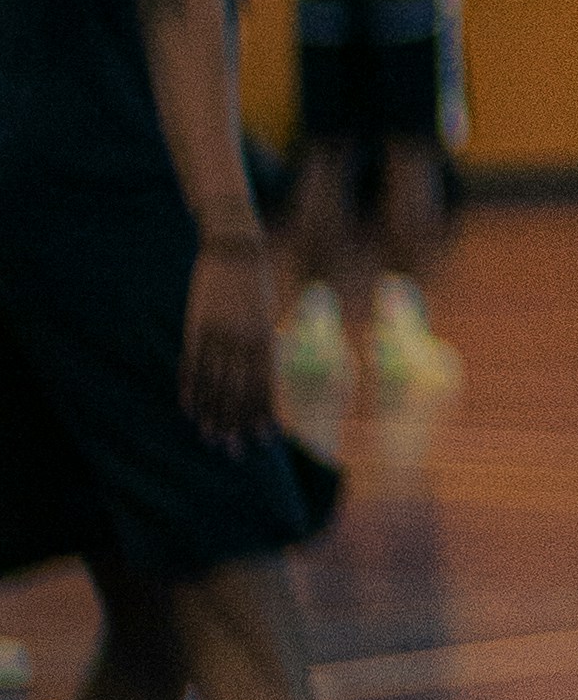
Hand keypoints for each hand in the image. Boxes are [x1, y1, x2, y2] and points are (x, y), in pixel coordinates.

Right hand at [181, 234, 276, 443]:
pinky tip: (189, 409)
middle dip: (236, 424)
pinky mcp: (196, 327)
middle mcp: (243, 342)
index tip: (262, 440)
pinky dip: (189, 389)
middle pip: (239, 393)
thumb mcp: (267, 316)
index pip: (265, 387)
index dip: (262, 415)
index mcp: (266, 340)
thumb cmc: (256, 283)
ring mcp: (218, 335)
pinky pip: (191, 365)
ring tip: (210, 438)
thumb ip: (263, 346)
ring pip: (214, 384)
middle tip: (232, 451)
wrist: (236, 249)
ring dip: (212, 414)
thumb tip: (262, 376)